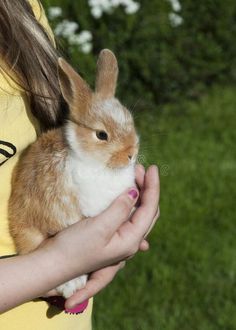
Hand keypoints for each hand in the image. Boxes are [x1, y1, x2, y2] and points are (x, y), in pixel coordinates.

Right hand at [64, 164, 159, 308]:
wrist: (54, 264)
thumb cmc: (75, 247)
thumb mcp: (99, 227)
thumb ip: (119, 210)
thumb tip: (135, 193)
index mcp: (131, 240)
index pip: (150, 209)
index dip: (153, 187)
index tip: (153, 167)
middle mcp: (131, 242)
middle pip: (148, 211)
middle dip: (148, 189)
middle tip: (138, 169)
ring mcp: (121, 240)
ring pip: (139, 213)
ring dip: (140, 194)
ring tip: (133, 176)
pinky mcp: (111, 236)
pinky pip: (128, 216)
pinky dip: (130, 202)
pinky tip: (125, 194)